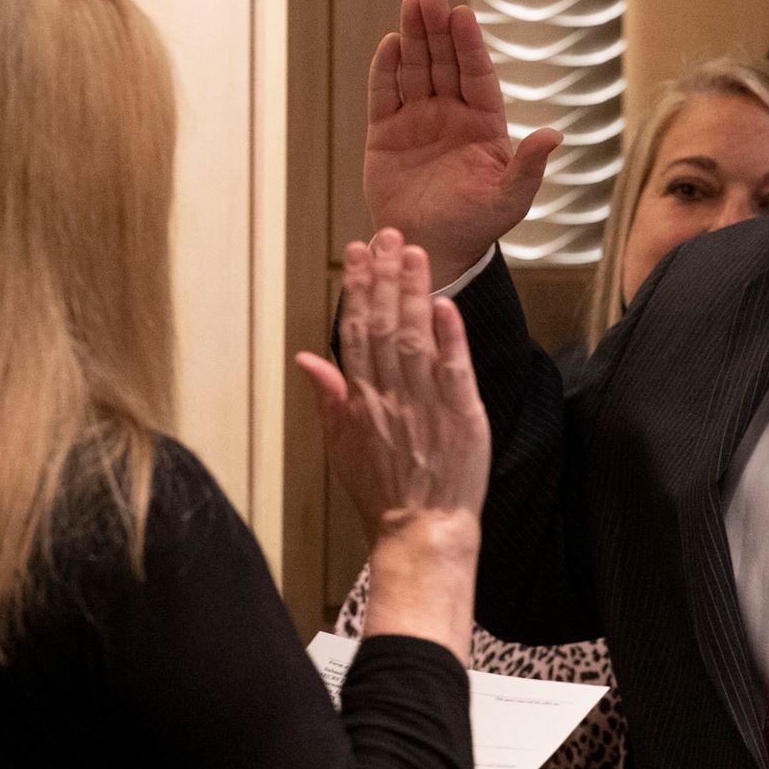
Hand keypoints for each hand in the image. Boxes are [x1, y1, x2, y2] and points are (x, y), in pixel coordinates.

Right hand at [298, 230, 489, 529]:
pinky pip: (454, 370)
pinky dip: (450, 337)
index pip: (356, 333)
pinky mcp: (462, 416)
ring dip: (414, 293)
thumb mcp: (341, 448)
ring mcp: (426, 405)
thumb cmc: (383, 494)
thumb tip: (307, 358)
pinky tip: (445, 304)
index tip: (358, 253)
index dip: (358, 290)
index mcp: (361, 402)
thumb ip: (328, 398)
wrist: (422, 534)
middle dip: (384, 277)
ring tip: (414, 252)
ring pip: (415, 339)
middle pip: (384, 326)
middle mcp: (391, 397)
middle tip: (386, 235)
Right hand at [364, 0, 561, 286]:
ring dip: (412, 37)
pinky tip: (389, 43)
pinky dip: (385, 69)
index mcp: (483, 123)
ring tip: (411, 5)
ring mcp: (417, 119)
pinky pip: (384, 93)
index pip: (477, 74)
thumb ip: (528, 166)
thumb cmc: (477, 224)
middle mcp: (450, 113)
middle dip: (437, 30)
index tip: (463, 15)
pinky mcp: (386, 132)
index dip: (469, 45)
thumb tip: (555, 136)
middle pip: (443, 62)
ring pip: (414, 69)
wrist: (432, 248)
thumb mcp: (510, 198)